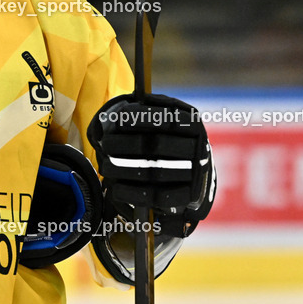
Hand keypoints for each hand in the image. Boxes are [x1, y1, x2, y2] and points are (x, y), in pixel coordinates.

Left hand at [87, 93, 214, 236]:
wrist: (191, 170)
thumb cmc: (170, 136)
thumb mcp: (167, 116)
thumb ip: (151, 109)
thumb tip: (128, 106)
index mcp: (192, 124)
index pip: (169, 118)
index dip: (144, 117)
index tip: (121, 118)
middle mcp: (197, 148)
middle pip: (159, 145)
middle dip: (128, 144)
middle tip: (105, 144)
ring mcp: (195, 174)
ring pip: (157, 172)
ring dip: (126, 169)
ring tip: (105, 167)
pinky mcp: (187, 197)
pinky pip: (160, 197)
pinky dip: (135, 193)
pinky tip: (116, 188)